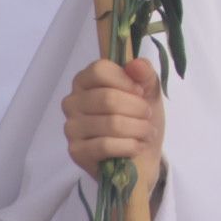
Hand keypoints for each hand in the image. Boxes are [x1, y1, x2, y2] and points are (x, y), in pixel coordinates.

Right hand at [62, 58, 165, 197]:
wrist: (142, 155)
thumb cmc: (140, 117)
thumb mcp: (149, 90)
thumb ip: (145, 73)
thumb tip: (136, 65)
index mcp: (85, 80)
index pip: (100, 70)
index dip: (126, 81)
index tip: (141, 92)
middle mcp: (72, 102)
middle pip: (107, 98)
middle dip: (137, 108)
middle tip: (148, 115)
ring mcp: (71, 128)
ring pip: (110, 123)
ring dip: (138, 128)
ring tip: (147, 132)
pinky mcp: (76, 151)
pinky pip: (105, 145)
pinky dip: (129, 145)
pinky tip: (137, 146)